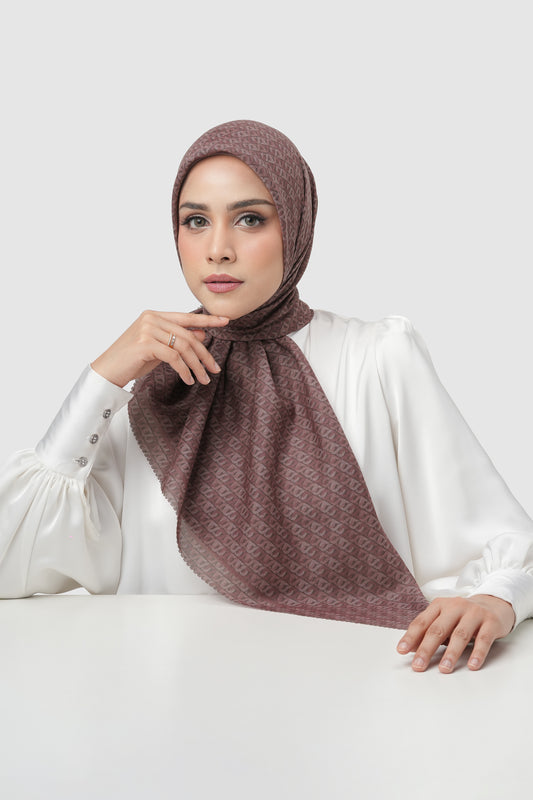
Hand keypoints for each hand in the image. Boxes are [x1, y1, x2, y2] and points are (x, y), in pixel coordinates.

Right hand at [91, 310, 228, 387]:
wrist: (107, 371)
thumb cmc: (132, 360)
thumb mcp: (159, 348)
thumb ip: (178, 339)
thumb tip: (202, 333)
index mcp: (155, 315)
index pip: (186, 317)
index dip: (208, 319)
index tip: (226, 321)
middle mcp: (151, 318)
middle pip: (188, 335)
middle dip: (204, 354)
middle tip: (214, 369)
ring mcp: (147, 329)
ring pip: (183, 346)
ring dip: (196, 365)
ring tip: (203, 379)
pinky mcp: (144, 343)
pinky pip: (173, 357)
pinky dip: (184, 370)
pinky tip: (188, 379)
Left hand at [396, 594, 515, 672]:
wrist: (494, 604)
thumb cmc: (463, 615)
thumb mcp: (444, 619)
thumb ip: (429, 631)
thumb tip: (411, 649)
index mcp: (440, 605)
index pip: (422, 622)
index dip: (411, 637)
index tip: (402, 651)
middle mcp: (455, 607)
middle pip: (438, 629)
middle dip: (427, 649)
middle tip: (418, 665)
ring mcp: (474, 613)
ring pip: (460, 635)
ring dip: (451, 653)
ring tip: (444, 669)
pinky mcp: (491, 622)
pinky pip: (484, 639)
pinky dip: (477, 653)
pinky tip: (472, 665)